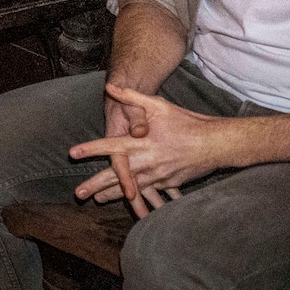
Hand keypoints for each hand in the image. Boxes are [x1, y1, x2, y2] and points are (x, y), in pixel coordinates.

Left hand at [70, 83, 228, 215]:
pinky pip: (150, 192)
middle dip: (96, 184)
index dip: (91, 149)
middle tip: (78, 193)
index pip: (111, 146)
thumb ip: (132, 97)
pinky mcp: (169, 183)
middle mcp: (148, 161)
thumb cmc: (186, 121)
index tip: (73, 153)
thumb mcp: (158, 105)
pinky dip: (137, 198)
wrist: (215, 143)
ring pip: (131, 188)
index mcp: (142, 142)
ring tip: (96, 199)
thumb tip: (110, 86)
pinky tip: (128, 203)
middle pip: (117, 175)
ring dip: (112, 195)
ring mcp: (159, 175)